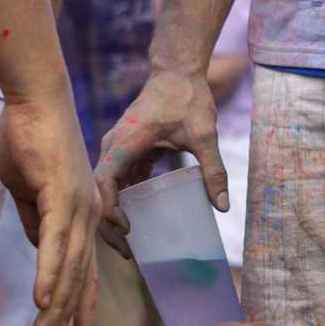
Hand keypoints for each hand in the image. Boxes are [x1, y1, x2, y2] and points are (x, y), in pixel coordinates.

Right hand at [0, 96, 99, 325]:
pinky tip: (44, 302)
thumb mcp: (29, 189)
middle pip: (78, 279)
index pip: (85, 270)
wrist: (34, 96)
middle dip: (64, 320)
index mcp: (82, 214)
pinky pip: (55, 243)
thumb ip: (36, 219)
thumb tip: (39, 247)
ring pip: (68, 269)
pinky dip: (49, 274)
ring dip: (55, 309)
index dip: (83, 306)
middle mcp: (88, 215)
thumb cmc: (28, 136)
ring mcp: (77, 206)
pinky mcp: (61, 195)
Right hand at [94, 67, 227, 253]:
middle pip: (100, 192)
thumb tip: (223, 206)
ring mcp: (118, 152)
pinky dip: (124, 205)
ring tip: (131, 247)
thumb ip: (213, 170)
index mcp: (124, 142)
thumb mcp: (204, 134)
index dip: (110, 209)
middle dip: (109, 225)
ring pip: (107, 191)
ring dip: (115, 218)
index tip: (127, 229)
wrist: (177, 72)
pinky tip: (138, 226)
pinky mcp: (127, 154)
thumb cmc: (187, 98)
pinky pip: (119, 184)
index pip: (104, 181)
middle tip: (128, 253)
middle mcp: (114, 148)